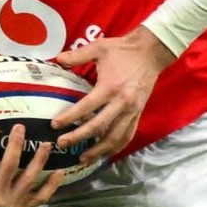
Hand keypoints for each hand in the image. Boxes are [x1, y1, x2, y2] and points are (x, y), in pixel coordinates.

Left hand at [51, 26, 174, 163]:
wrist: (151, 52)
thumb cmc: (122, 50)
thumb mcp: (99, 47)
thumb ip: (78, 55)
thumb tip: (57, 58)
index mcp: (110, 87)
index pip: (86, 107)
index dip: (70, 118)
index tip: (55, 125)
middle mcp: (121, 103)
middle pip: (98, 127)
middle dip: (79, 138)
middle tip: (62, 144)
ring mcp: (132, 111)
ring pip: (115, 137)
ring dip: (99, 150)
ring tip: (83, 158)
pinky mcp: (138, 113)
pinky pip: (127, 135)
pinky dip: (116, 147)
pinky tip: (105, 153)